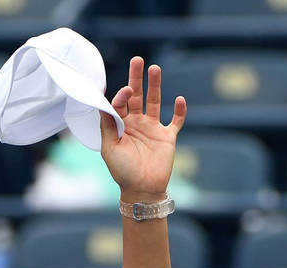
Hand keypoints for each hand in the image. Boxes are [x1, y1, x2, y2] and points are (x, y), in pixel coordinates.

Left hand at [100, 57, 186, 203]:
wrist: (141, 190)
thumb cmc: (122, 171)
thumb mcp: (109, 147)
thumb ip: (108, 125)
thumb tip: (106, 102)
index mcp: (120, 126)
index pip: (120, 103)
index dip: (121, 95)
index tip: (123, 91)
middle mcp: (136, 124)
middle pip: (136, 96)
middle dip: (136, 78)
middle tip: (138, 60)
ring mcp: (152, 129)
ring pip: (154, 102)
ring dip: (155, 86)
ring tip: (155, 68)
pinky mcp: (167, 137)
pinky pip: (175, 121)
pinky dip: (179, 111)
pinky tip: (179, 99)